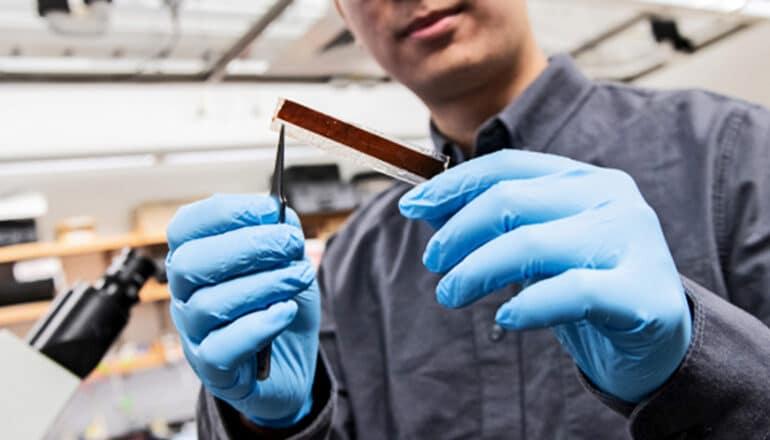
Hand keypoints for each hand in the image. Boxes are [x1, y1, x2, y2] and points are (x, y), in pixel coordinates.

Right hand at [166, 195, 319, 426]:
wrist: (291, 362)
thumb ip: (281, 233)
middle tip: (292, 243)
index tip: (270, 210)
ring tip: (299, 277)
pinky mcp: (212, 369)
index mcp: (195, 259)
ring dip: (263, 285)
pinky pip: (221, 348)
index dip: (226, 213)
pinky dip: (258, 326)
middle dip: (247, 246)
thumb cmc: (280, 306)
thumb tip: (274, 213)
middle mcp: (185, 294)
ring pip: (208, 304)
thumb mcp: (289, 262)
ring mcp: (194, 333)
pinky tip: (286, 312)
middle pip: (191, 263)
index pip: (186, 226)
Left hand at [399, 150, 691, 402]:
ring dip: (475, 271)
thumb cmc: (589, 286)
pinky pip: (569, 292)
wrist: (658, 341)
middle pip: (510, 201)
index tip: (411, 207)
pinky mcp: (641, 292)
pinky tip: (506, 317)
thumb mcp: (539, 247)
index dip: (452, 185)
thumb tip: (427, 206)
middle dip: (457, 233)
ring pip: (530, 244)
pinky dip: (527, 305)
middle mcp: (611, 198)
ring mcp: (631, 241)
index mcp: (584, 180)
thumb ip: (495, 224)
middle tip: (434, 264)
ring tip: (451, 294)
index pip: (506, 167)